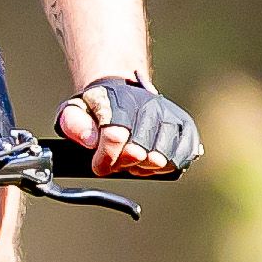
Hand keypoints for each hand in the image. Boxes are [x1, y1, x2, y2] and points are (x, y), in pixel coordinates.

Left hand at [60, 75, 199, 177]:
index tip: (99, 166)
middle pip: (139, 152)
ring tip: (134, 161)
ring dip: (144, 167)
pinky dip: (168, 165)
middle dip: (123, 164)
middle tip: (116, 162)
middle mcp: (149, 104)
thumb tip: (91, 140)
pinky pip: (183, 155)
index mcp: (119, 99)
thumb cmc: (98, 109)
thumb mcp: (75, 112)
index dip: (106, 158)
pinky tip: (153, 163)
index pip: (115, 136)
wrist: (123, 93)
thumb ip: (75, 125)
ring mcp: (170, 114)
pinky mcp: (186, 125)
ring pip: (161, 157)